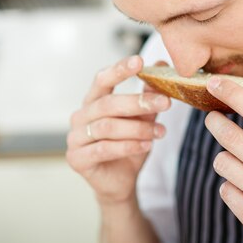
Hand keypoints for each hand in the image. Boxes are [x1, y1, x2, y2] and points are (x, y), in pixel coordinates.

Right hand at [66, 55, 170, 205]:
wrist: (120, 182)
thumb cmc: (129, 145)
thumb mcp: (143, 118)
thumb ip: (148, 94)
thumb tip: (161, 64)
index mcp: (93, 101)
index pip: (102, 80)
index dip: (119, 69)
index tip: (140, 60)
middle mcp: (80, 116)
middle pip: (108, 103)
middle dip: (139, 102)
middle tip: (166, 102)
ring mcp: (75, 138)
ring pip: (108, 127)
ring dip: (138, 128)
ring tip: (161, 132)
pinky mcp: (77, 159)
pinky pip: (104, 149)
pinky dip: (129, 146)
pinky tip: (147, 145)